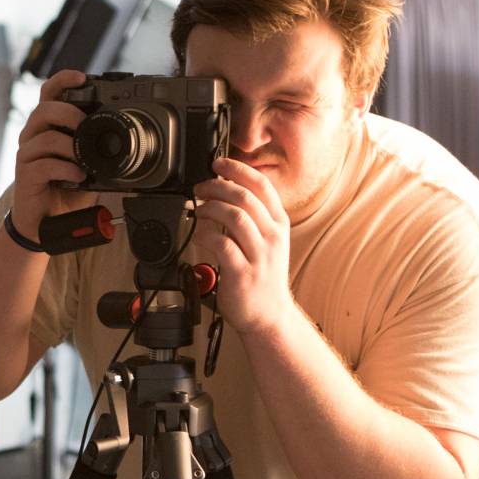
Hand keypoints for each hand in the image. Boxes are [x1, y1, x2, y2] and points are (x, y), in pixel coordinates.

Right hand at [11, 69, 96, 238]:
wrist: (44, 224)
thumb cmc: (63, 191)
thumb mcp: (87, 167)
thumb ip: (97, 151)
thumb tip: (124, 140)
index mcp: (47, 128)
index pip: (49, 94)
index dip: (63, 80)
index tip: (82, 77)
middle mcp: (33, 137)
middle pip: (44, 109)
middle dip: (69, 113)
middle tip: (86, 124)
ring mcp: (27, 156)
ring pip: (45, 136)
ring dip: (70, 146)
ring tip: (84, 160)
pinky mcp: (24, 175)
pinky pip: (44, 164)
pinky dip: (65, 169)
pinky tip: (77, 176)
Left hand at [194, 157, 291, 334]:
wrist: (269, 315)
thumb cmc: (263, 276)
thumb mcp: (267, 241)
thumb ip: (252, 217)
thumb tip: (224, 190)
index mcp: (279, 224)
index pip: (261, 186)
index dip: (238, 170)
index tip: (218, 163)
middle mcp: (272, 236)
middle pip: (245, 197)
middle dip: (218, 186)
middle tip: (200, 188)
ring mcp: (259, 255)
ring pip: (235, 217)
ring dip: (211, 208)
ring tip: (199, 210)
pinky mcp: (243, 273)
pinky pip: (222, 245)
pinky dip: (206, 235)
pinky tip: (199, 234)